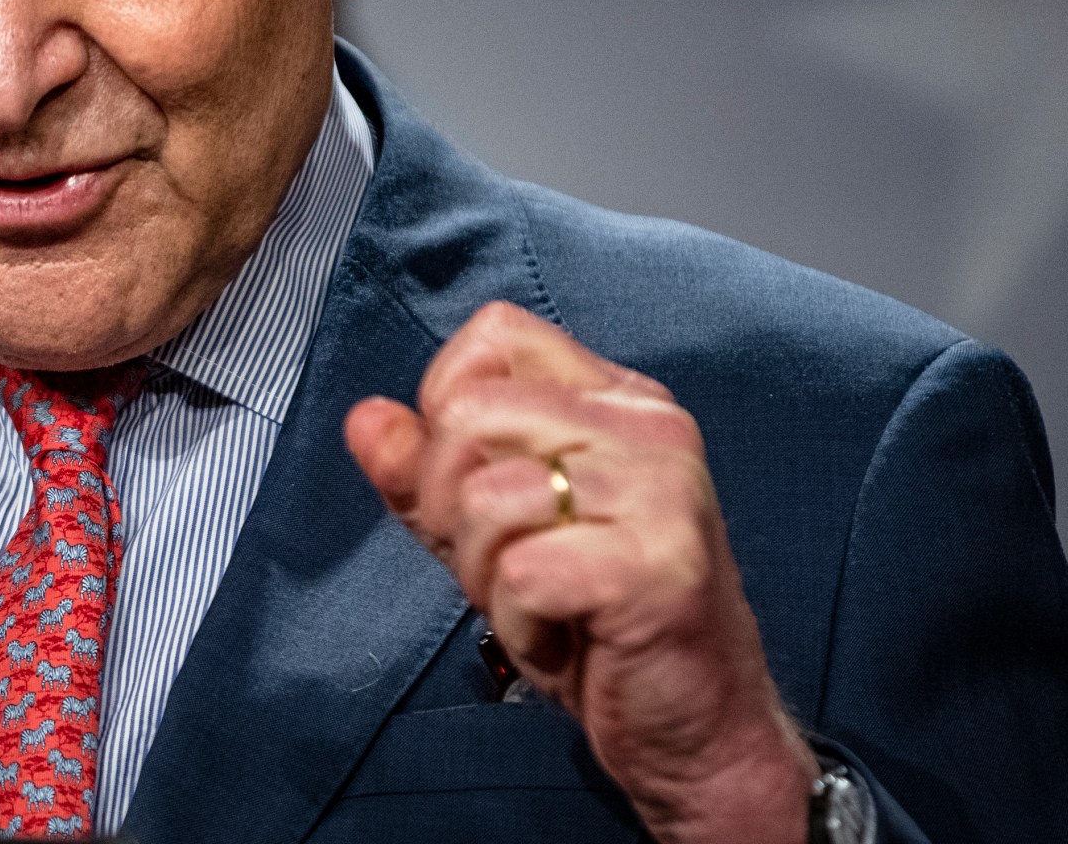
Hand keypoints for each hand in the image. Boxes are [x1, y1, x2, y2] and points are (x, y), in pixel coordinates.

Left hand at [345, 303, 816, 843]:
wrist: (699, 731)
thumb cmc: (602, 628)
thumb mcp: (495, 538)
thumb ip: (428, 475)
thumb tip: (367, 420)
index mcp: (618, 401)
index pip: (496, 336)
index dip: (448, 409)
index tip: (476, 485)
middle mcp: (649, 429)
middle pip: (472, 412)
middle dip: (451, 506)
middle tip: (507, 566)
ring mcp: (660, 493)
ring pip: (487, 497)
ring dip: (488, 577)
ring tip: (545, 605)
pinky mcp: (654, 567)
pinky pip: (521, 574)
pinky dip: (521, 625)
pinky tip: (565, 640)